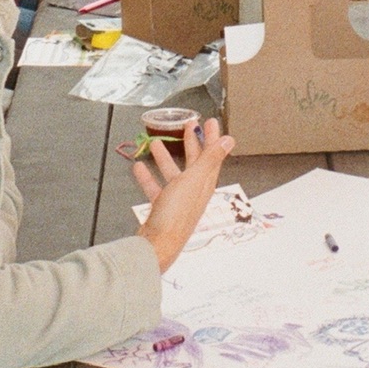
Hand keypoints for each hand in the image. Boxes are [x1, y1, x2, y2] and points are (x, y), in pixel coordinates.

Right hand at [131, 118, 235, 272]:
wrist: (157, 245)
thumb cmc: (176, 215)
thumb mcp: (194, 180)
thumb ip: (210, 159)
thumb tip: (229, 141)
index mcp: (204, 183)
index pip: (212, 155)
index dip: (212, 137)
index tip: (211, 122)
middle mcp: (193, 192)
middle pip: (195, 162)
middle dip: (192, 143)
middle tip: (189, 125)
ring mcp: (177, 201)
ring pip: (173, 174)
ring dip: (166, 158)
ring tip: (156, 144)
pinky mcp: (162, 209)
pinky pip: (156, 188)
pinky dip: (148, 177)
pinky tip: (139, 168)